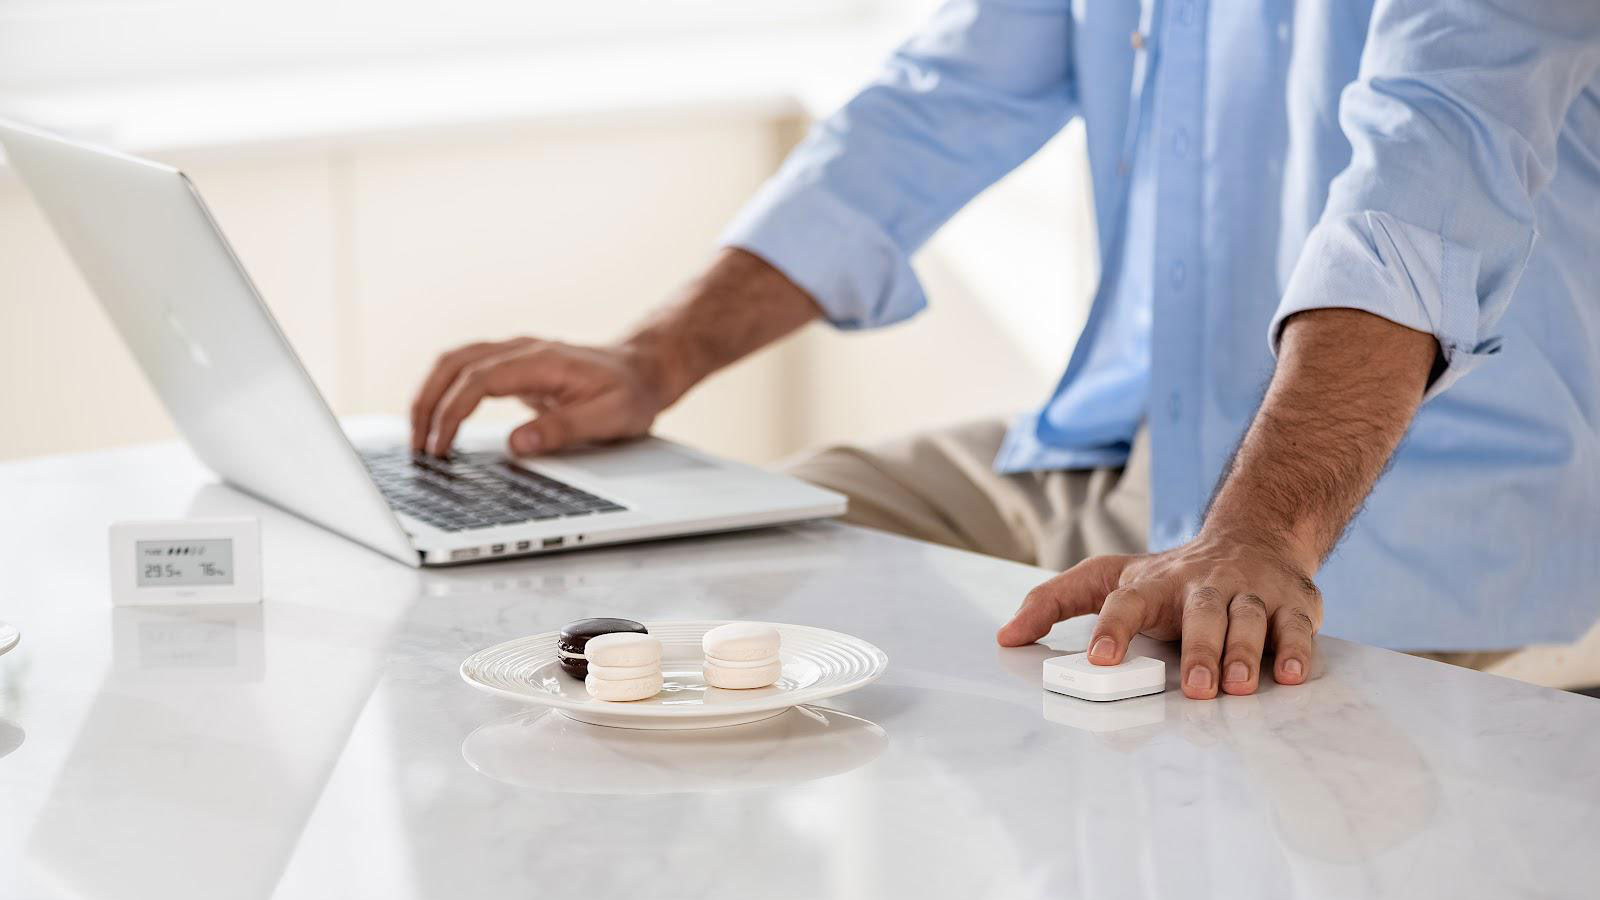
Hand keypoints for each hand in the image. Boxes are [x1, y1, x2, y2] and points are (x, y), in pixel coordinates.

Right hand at [410, 337, 669, 456]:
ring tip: (418, 436)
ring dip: (429, 394)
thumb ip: (563, 430)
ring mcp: (516, 355)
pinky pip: (466, 371)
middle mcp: (523, 350)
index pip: (480, 379)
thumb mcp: (610, 418)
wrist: (645, 370)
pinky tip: (436, 420)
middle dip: (427, 401)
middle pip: (455, 363)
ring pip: (455, 362)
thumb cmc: (631, 394)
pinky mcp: (513, 367)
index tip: (441, 445)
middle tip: (416, 445)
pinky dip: (444, 391)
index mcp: (543, 361)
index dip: (453, 411)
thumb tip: (516, 444)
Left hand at [996, 531, 1322, 698]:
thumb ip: (1055, 602)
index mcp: (1153, 584)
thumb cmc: (1172, 575)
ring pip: (1247, 618)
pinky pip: (1295, 625)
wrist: (1256, 534)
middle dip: (1198, 649)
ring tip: (1236, 687)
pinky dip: (1295, 648)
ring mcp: (1248, 592)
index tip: (1099, 659)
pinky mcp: (1290, 602)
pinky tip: (1290, 674)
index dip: (1112, 628)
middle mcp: (1201, 585)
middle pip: (1200, 612)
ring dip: (1242, 652)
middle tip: (1194, 688)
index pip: (1126, 603)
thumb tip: (1005, 636)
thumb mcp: (1110, 578)